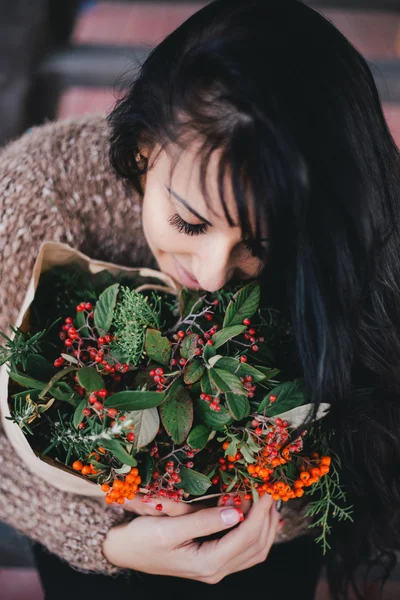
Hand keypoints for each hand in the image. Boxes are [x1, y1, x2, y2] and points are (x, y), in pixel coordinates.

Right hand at [103, 493, 278, 582]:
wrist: (123, 551)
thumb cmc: (141, 538)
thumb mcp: (169, 526)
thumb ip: (202, 521)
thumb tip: (234, 512)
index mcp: (206, 564)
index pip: (245, 537)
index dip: (259, 512)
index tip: (266, 489)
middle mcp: (215, 571)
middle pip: (256, 546)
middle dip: (267, 518)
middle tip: (271, 491)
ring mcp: (215, 568)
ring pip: (254, 550)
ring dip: (265, 526)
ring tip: (268, 501)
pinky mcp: (212, 560)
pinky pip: (244, 550)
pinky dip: (255, 532)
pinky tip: (256, 515)